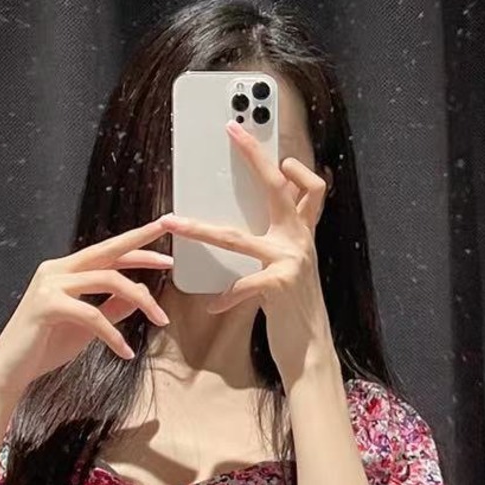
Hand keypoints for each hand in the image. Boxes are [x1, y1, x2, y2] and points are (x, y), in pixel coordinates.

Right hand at [0, 216, 173, 398]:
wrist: (10, 370)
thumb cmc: (44, 347)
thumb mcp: (87, 326)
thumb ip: (110, 308)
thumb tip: (139, 294)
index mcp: (65, 271)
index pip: (107, 252)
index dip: (137, 246)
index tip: (166, 249)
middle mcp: (56, 270)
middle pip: (109, 252)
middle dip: (143, 249)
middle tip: (171, 257)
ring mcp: (50, 285)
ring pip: (108, 280)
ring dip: (142, 301)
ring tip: (161, 320)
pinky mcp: (46, 305)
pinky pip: (92, 314)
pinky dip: (114, 334)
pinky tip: (124, 352)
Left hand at [165, 122, 333, 381]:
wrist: (311, 353)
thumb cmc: (293, 313)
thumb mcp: (290, 272)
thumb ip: (278, 246)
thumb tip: (254, 227)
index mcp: (301, 236)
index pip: (309, 188)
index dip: (297, 165)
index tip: (280, 150)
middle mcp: (299, 242)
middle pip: (276, 188)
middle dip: (254, 156)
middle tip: (233, 130)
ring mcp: (291, 261)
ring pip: (236, 237)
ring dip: (199, 229)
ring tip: (173, 223)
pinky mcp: (280, 286)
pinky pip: (243, 285)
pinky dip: (225, 296)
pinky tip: (212, 304)